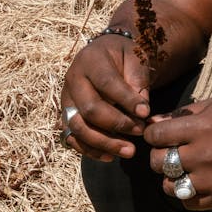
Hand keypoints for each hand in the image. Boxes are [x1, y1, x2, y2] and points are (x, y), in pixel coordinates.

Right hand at [60, 36, 151, 160]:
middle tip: (140, 131)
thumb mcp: (135, 58)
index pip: (106, 83)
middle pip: (89, 109)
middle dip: (116, 124)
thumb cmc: (124, 57)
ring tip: (129, 151)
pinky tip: (110, 157)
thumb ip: (138, 82)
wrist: (106, 55)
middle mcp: (73, 79)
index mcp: (90, 60)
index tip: (146, 113)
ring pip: (78, 127)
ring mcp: (66, 99)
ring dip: (104, 143)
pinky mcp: (65, 116)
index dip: (126, 100)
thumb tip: (142, 113)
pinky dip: (90, 150)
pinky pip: (72, 138)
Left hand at [145, 98, 211, 208]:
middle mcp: (204, 154)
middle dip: (158, 155)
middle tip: (168, 152)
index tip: (157, 134)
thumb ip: (183, 113)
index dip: (152, 134)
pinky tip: (193, 182)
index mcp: (203, 127)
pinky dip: (186, 194)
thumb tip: (154, 121)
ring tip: (181, 169)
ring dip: (170, 178)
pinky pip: (189, 202)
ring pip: (170, 186)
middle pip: (159, 162)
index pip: (157, 135)